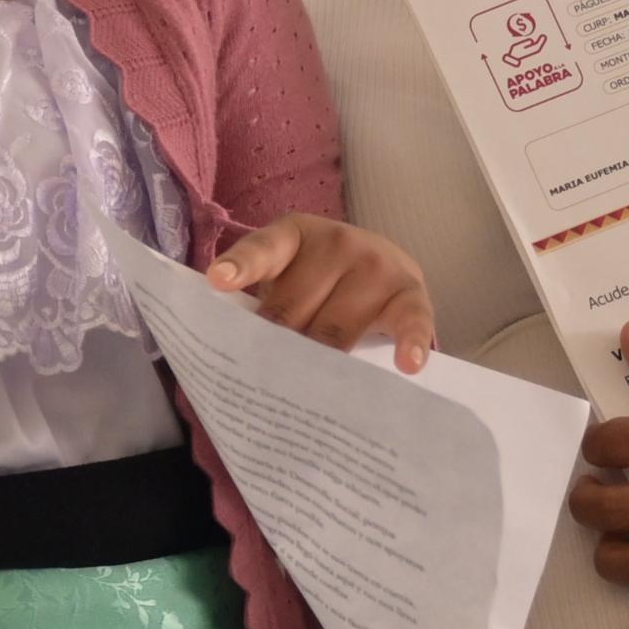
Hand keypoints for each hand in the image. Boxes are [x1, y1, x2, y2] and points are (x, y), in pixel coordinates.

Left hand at [204, 214, 435, 370]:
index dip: (240, 267)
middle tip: (262, 382)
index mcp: (294, 235)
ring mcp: (376, 265)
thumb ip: (263, 305)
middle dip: (276, 345)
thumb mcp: (287, 279)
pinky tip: (406, 364)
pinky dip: (409, 341)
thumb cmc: (320, 282)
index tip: (217, 281)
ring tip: (305, 393)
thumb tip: (240, 357)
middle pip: (295, 307)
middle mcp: (337, 242)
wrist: (384, 262)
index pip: (262, 251)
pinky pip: (411, 319)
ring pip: (337, 327)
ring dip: (320, 361)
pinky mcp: (411, 292)